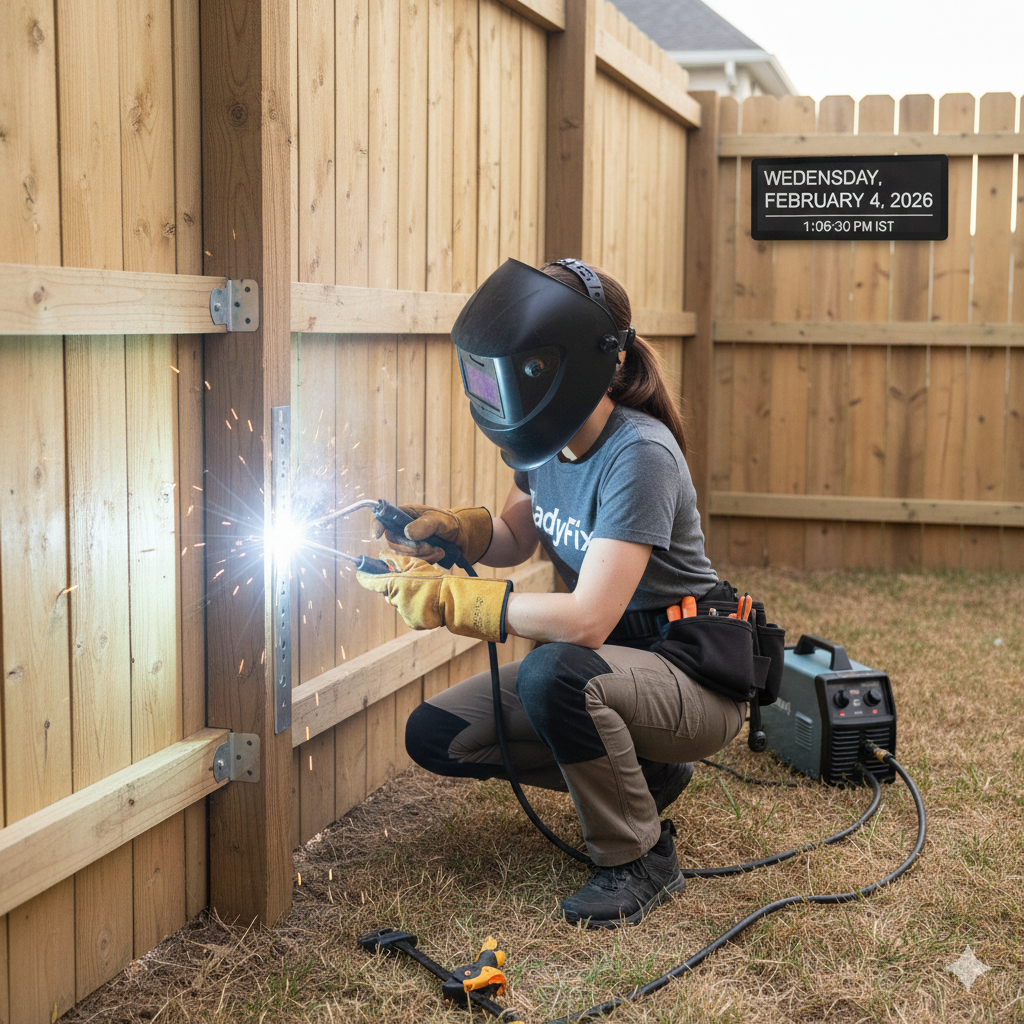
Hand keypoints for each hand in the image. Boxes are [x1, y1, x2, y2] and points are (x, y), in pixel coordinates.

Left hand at [356, 551, 511, 641]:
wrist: (450, 601)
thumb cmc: (434, 580)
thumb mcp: (416, 565)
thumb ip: (397, 560)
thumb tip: (382, 554)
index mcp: (394, 585)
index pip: (372, 582)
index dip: (364, 578)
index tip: (359, 573)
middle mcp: (395, 600)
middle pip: (390, 594)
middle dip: (397, 588)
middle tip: (413, 583)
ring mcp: (403, 613)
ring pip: (401, 604)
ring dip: (409, 599)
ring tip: (425, 594)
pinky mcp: (412, 622)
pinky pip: (410, 615)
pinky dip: (417, 610)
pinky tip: (428, 605)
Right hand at [372, 504, 492, 564]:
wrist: (464, 539)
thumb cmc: (451, 524)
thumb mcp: (441, 520)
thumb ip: (426, 524)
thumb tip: (407, 532)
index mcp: (405, 514)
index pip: (383, 518)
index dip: (377, 525)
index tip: (376, 535)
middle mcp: (402, 530)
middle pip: (393, 543)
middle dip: (412, 548)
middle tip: (432, 547)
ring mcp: (407, 545)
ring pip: (402, 556)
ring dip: (422, 556)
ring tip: (439, 550)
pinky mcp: (413, 558)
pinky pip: (411, 564)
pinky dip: (425, 562)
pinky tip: (438, 555)